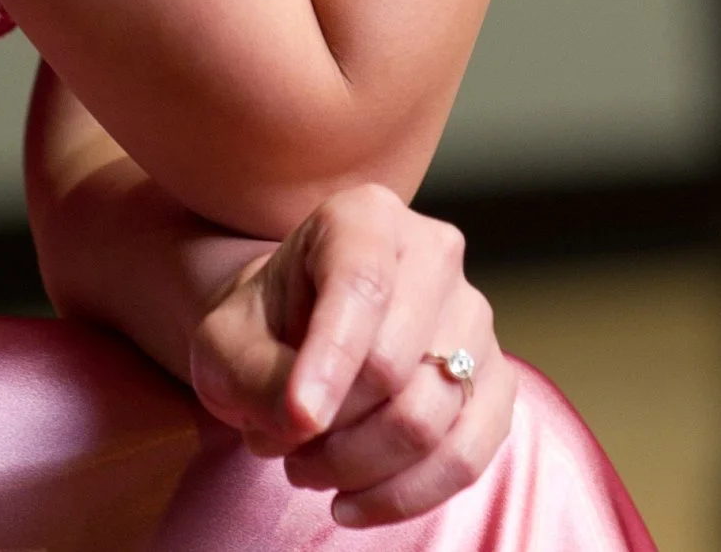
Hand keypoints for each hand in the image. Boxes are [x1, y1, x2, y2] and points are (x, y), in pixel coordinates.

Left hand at [188, 183, 513, 527]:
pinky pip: (467, 455)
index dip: (332, 362)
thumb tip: (308, 420)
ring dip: (360, 467)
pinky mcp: (495, 380)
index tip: (298, 420)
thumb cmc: (258, 332)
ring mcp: (473, 316)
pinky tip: (354, 503)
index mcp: (365, 217)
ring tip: (309, 470)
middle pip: (395, 364)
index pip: (362, 286)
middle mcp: (433, 253)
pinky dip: (407, 494)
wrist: (289, 342)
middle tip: (285, 448)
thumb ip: (260, 376)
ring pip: (431, 418)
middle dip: (333, 429)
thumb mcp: (226, 344)